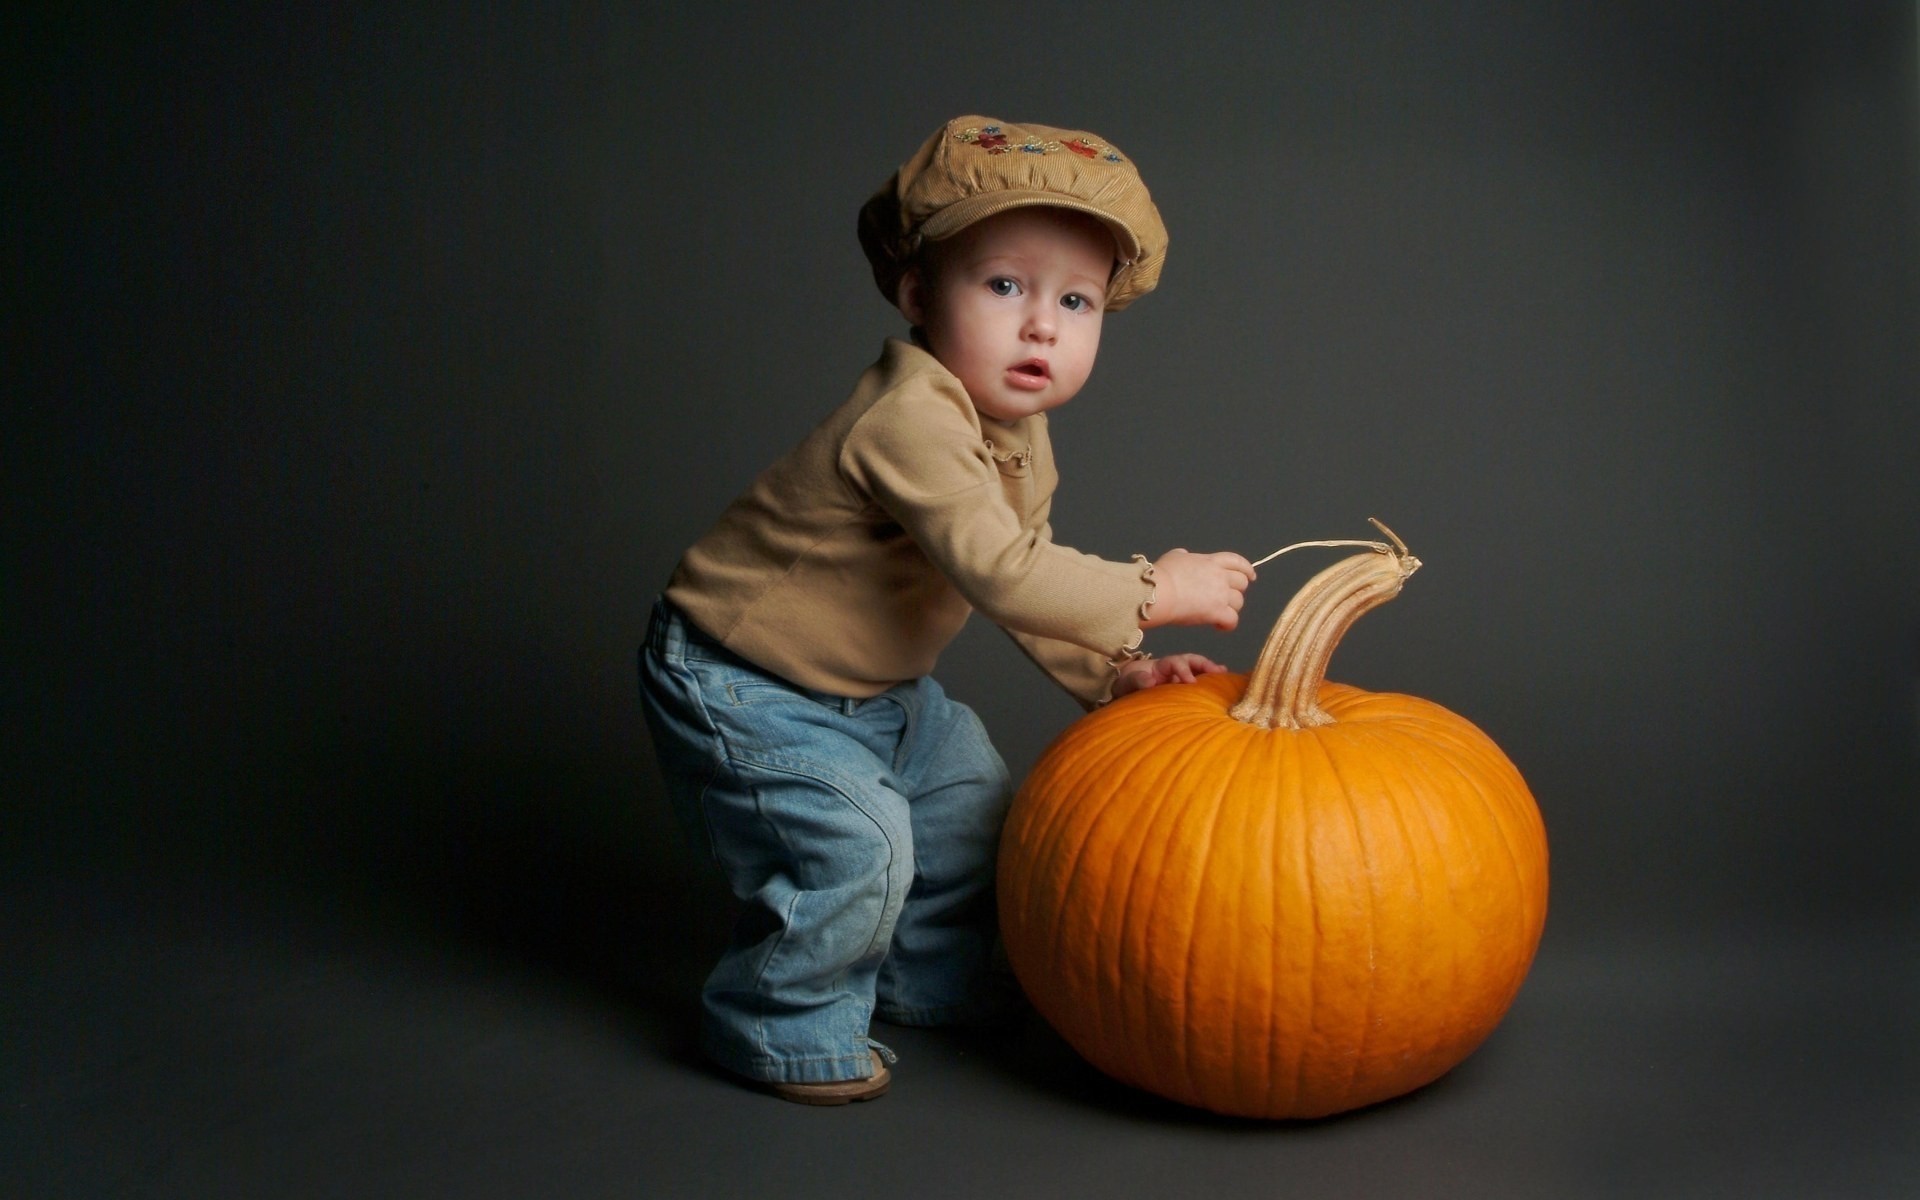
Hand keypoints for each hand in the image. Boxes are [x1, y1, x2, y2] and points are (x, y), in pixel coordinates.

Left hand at [1113, 653, 1230, 697]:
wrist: (1121, 692)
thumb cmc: (1125, 686)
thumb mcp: (1126, 683)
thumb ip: (1136, 680)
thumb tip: (1150, 680)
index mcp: (1159, 667)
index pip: (1175, 662)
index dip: (1184, 670)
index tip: (1190, 682)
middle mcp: (1170, 669)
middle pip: (1190, 661)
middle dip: (1204, 664)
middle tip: (1218, 672)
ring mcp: (1176, 678)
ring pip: (1196, 669)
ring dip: (1210, 671)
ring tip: (1224, 676)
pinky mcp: (1179, 688)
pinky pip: (1195, 682)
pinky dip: (1207, 682)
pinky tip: (1220, 686)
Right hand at [1143, 549, 1255, 630]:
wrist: (1160, 592)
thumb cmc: (1162, 574)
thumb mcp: (1174, 557)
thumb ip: (1184, 556)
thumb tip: (1185, 555)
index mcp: (1211, 562)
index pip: (1236, 561)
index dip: (1246, 568)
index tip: (1251, 576)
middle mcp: (1220, 576)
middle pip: (1241, 583)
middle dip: (1237, 591)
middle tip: (1226, 599)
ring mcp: (1221, 595)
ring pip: (1238, 602)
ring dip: (1230, 608)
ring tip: (1217, 613)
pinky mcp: (1217, 612)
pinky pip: (1232, 620)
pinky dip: (1227, 624)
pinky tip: (1217, 626)